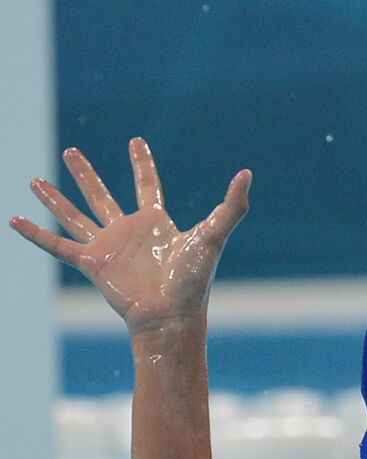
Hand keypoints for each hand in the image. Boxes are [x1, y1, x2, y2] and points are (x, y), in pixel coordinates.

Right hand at [10, 138, 249, 334]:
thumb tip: (248, 174)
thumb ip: (232, 206)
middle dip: (86, 174)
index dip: (141, 163)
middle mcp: (129, 232)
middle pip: (102, 195)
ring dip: (55, 199)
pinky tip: (15, 220)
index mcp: (156, 223)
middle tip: (70, 151)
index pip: (147, 184)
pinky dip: (36, 234)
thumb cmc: (193, 281)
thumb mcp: (213, 236)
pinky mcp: (91, 264)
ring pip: (75, 215)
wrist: (170, 316)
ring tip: (35, 180)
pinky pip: (57, 245)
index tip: (135, 140)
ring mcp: (107, 247)